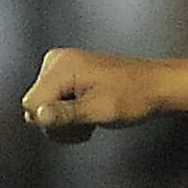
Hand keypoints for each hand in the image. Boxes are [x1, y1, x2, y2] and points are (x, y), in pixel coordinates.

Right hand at [21, 48, 163, 142]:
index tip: (79, 125)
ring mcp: (61, 67)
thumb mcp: (99, 110)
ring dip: (66, 122)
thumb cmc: (133, 97)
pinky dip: (70, 114)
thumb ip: (66, 114)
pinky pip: (54, 102)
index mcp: (61, 66)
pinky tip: (89, 113)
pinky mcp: (68, 75)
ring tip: (91, 120)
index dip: (52, 123)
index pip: (32, 105)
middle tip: (88, 124)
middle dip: (59, 123)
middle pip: (35, 107)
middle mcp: (56, 61)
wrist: (156, 86)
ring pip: (44, 108)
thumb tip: (37, 116)